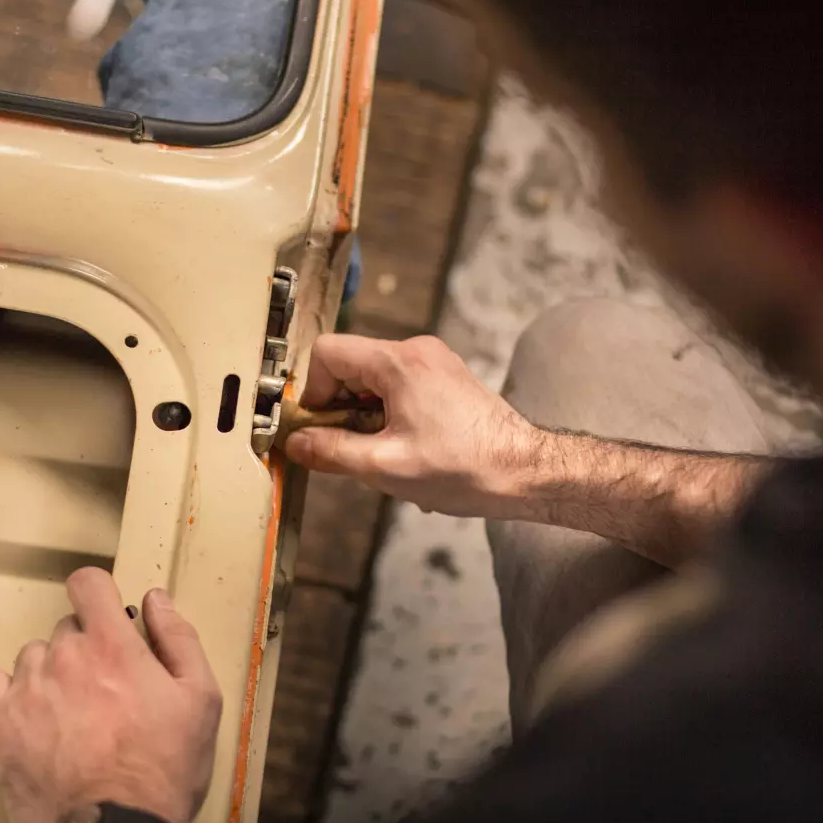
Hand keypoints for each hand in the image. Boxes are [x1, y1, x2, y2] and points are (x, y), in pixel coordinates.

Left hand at [0, 567, 221, 822]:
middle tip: (104, 691)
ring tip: (70, 714)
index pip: (88, 583)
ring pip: (33, 657)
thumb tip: (156, 599)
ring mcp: (28, 688)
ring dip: (49, 674)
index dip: (97, 594)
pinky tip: (29, 714)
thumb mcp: (200, 700)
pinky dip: (7, 692)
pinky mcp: (0, 724)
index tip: (105, 616)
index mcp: (113, 644)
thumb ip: (178, 639)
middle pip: (65, 628)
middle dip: (85, 650)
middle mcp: (65, 656)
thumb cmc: (163, 769)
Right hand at [285, 334, 536, 516]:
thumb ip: (332, 451)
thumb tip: (296, 443)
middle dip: (337, 406)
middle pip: (349, 363)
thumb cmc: (465, 468)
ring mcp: (433, 361)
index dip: (313, 391)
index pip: (328, 353)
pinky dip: (386, 413)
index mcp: (399, 362)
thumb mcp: (385, 466)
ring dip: (362, 413)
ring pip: (371, 377)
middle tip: (346, 445)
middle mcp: (416, 350)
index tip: (320, 427)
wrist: (526, 472)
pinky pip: (396, 385)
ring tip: (379, 451)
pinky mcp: (444, 377)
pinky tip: (401, 446)